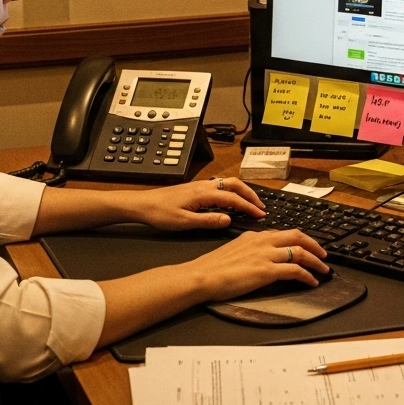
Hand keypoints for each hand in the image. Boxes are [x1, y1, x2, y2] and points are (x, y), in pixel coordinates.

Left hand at [126, 176, 266, 230]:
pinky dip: (231, 191)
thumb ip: (208, 221)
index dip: (248, 206)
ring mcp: (199, 186)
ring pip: (227, 183)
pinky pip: (219, 186)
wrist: (143, 204)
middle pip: (234, 184)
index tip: (260, 215)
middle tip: (260, 207)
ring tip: (250, 203)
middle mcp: (204, 186)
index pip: (233, 198)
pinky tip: (231, 201)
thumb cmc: (160, 213)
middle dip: (250, 194)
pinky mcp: (195, 188)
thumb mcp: (185, 222)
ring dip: (241, 191)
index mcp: (203, 193)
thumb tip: (228, 220)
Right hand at [186, 229, 329, 300]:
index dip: (298, 240)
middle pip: (297, 236)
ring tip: (323, 270)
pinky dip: (307, 276)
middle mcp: (262, 241)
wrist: (202, 276)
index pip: (282, 233)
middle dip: (314, 245)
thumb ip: (249, 251)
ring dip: (316, 261)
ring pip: (301, 252)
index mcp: (254, 236)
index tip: (306, 246)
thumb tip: (258, 259)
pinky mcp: (267, 270)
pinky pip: (295, 270)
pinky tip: (311, 282)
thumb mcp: (233, 251)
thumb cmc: (212, 268)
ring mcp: (266, 255)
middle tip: (323, 254)